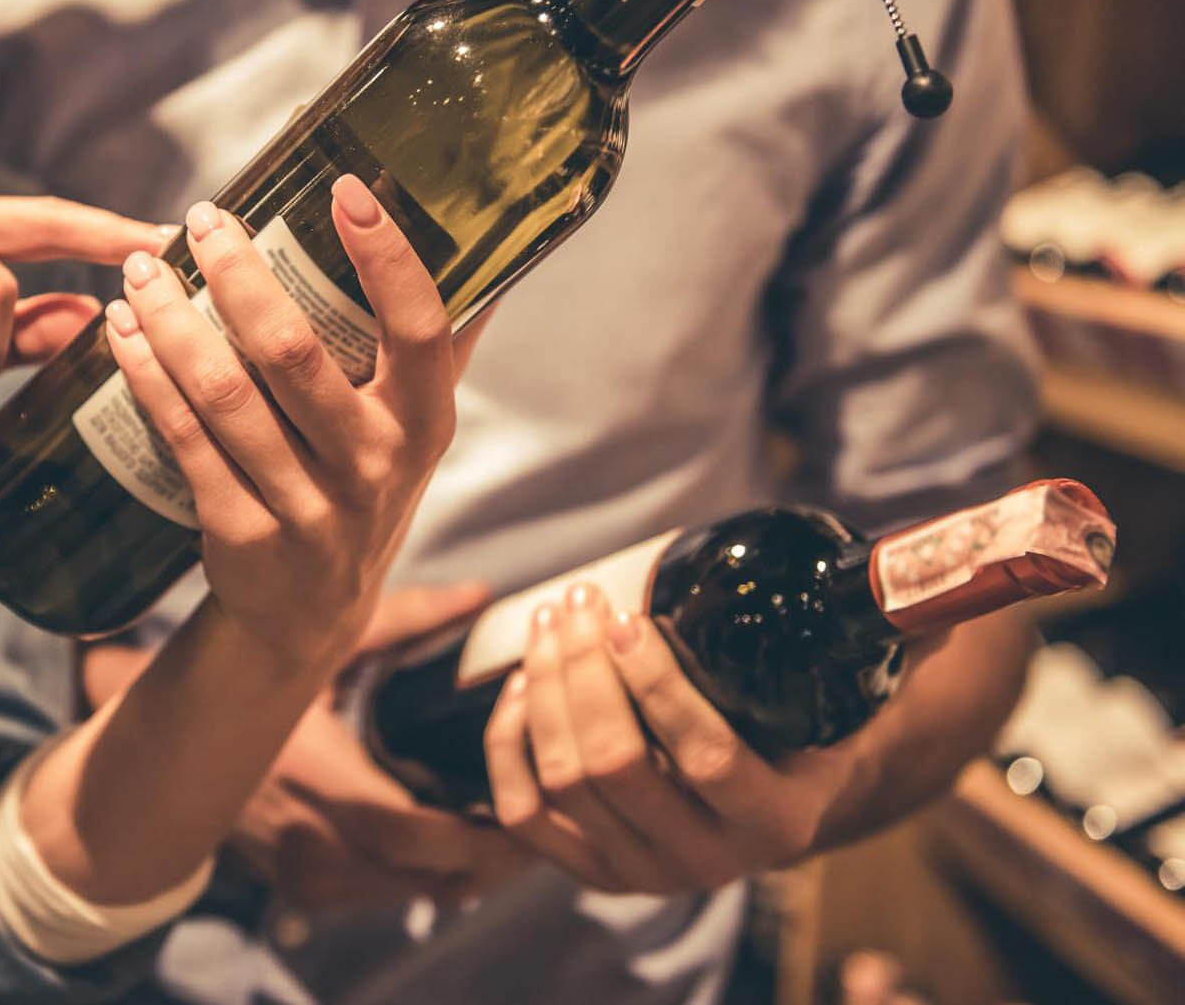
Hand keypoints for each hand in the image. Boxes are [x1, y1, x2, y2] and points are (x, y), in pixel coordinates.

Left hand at [101, 175, 460, 669]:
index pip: (420, 327)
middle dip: (239, 274)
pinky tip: (123, 332)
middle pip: (294, 352)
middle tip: (204, 218)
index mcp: (424, 423)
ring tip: (143, 267)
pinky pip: (184, 438)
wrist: (310, 616)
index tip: (345, 190)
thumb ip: (438, 344)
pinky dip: (146, 375)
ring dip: (173, 319)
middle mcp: (373, 465)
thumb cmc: (360, 487)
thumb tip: (482, 246)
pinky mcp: (241, 532)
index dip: (387, 257)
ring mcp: (306, 507)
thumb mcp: (412, 428)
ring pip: (225, 392)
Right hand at [229, 585, 531, 911]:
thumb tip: (479, 594)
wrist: (179, 744)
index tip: (524, 813)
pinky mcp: (305, 892)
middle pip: (421, 878)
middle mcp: (310, 843)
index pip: (409, 834)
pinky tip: (452, 847)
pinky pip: (382, 899)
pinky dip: (423, 880)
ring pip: (407, 895)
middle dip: (486, 863)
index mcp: (317, 781)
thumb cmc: (258, 683)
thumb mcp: (324, 645)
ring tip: (508, 835)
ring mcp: (305, 876)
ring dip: (460, 875)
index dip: (475, 837)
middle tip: (537, 830)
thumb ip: (405, 619)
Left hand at [482, 585, 869, 893]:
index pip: (704, 756)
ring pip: (563, 780)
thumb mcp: (854, 687)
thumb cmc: (809, 723)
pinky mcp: (587, 871)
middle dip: (582, 672)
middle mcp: (709, 863)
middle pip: (615, 765)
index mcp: (779, 822)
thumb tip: (941, 577)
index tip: (627, 616)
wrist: (777, 798)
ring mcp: (642, 873)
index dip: (655, 684)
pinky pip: (524, 813)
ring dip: (543, 692)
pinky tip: (518, 686)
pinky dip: (509, 744)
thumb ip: (898, 632)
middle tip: (578, 602)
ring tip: (551, 624)